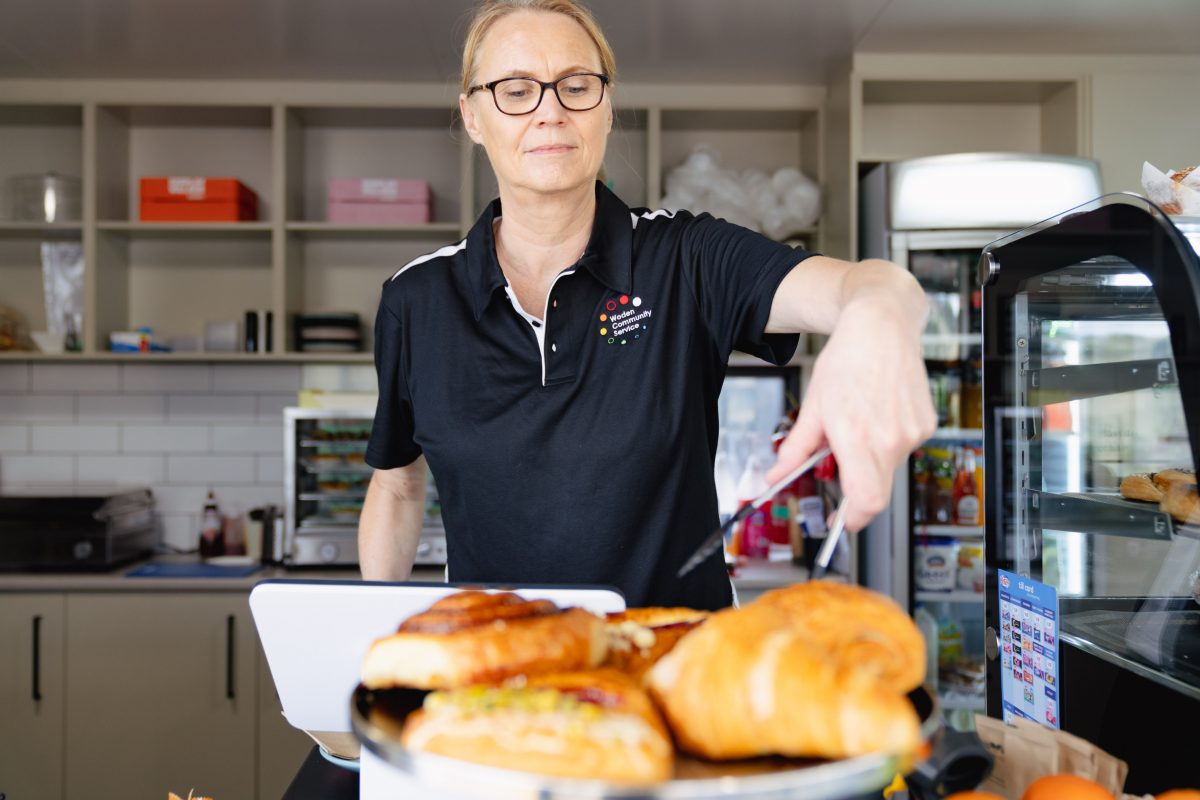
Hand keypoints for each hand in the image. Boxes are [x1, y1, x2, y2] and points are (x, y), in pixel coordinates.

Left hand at [765, 299, 935, 531]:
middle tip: (840, 470)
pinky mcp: (926, 425)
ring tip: (858, 425)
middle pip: (877, 492)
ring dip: (870, 461)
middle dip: (857, 491)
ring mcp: (912, 433)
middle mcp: (890, 438)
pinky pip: (903, 449)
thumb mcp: (812, 406)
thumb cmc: (848, 360)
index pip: (866, 502)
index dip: (853, 519)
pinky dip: (887, 443)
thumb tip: (775, 477)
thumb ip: (794, 449)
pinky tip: (878, 414)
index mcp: (857, 436)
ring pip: (888, 470)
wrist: (883, 325)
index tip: (841, 520)